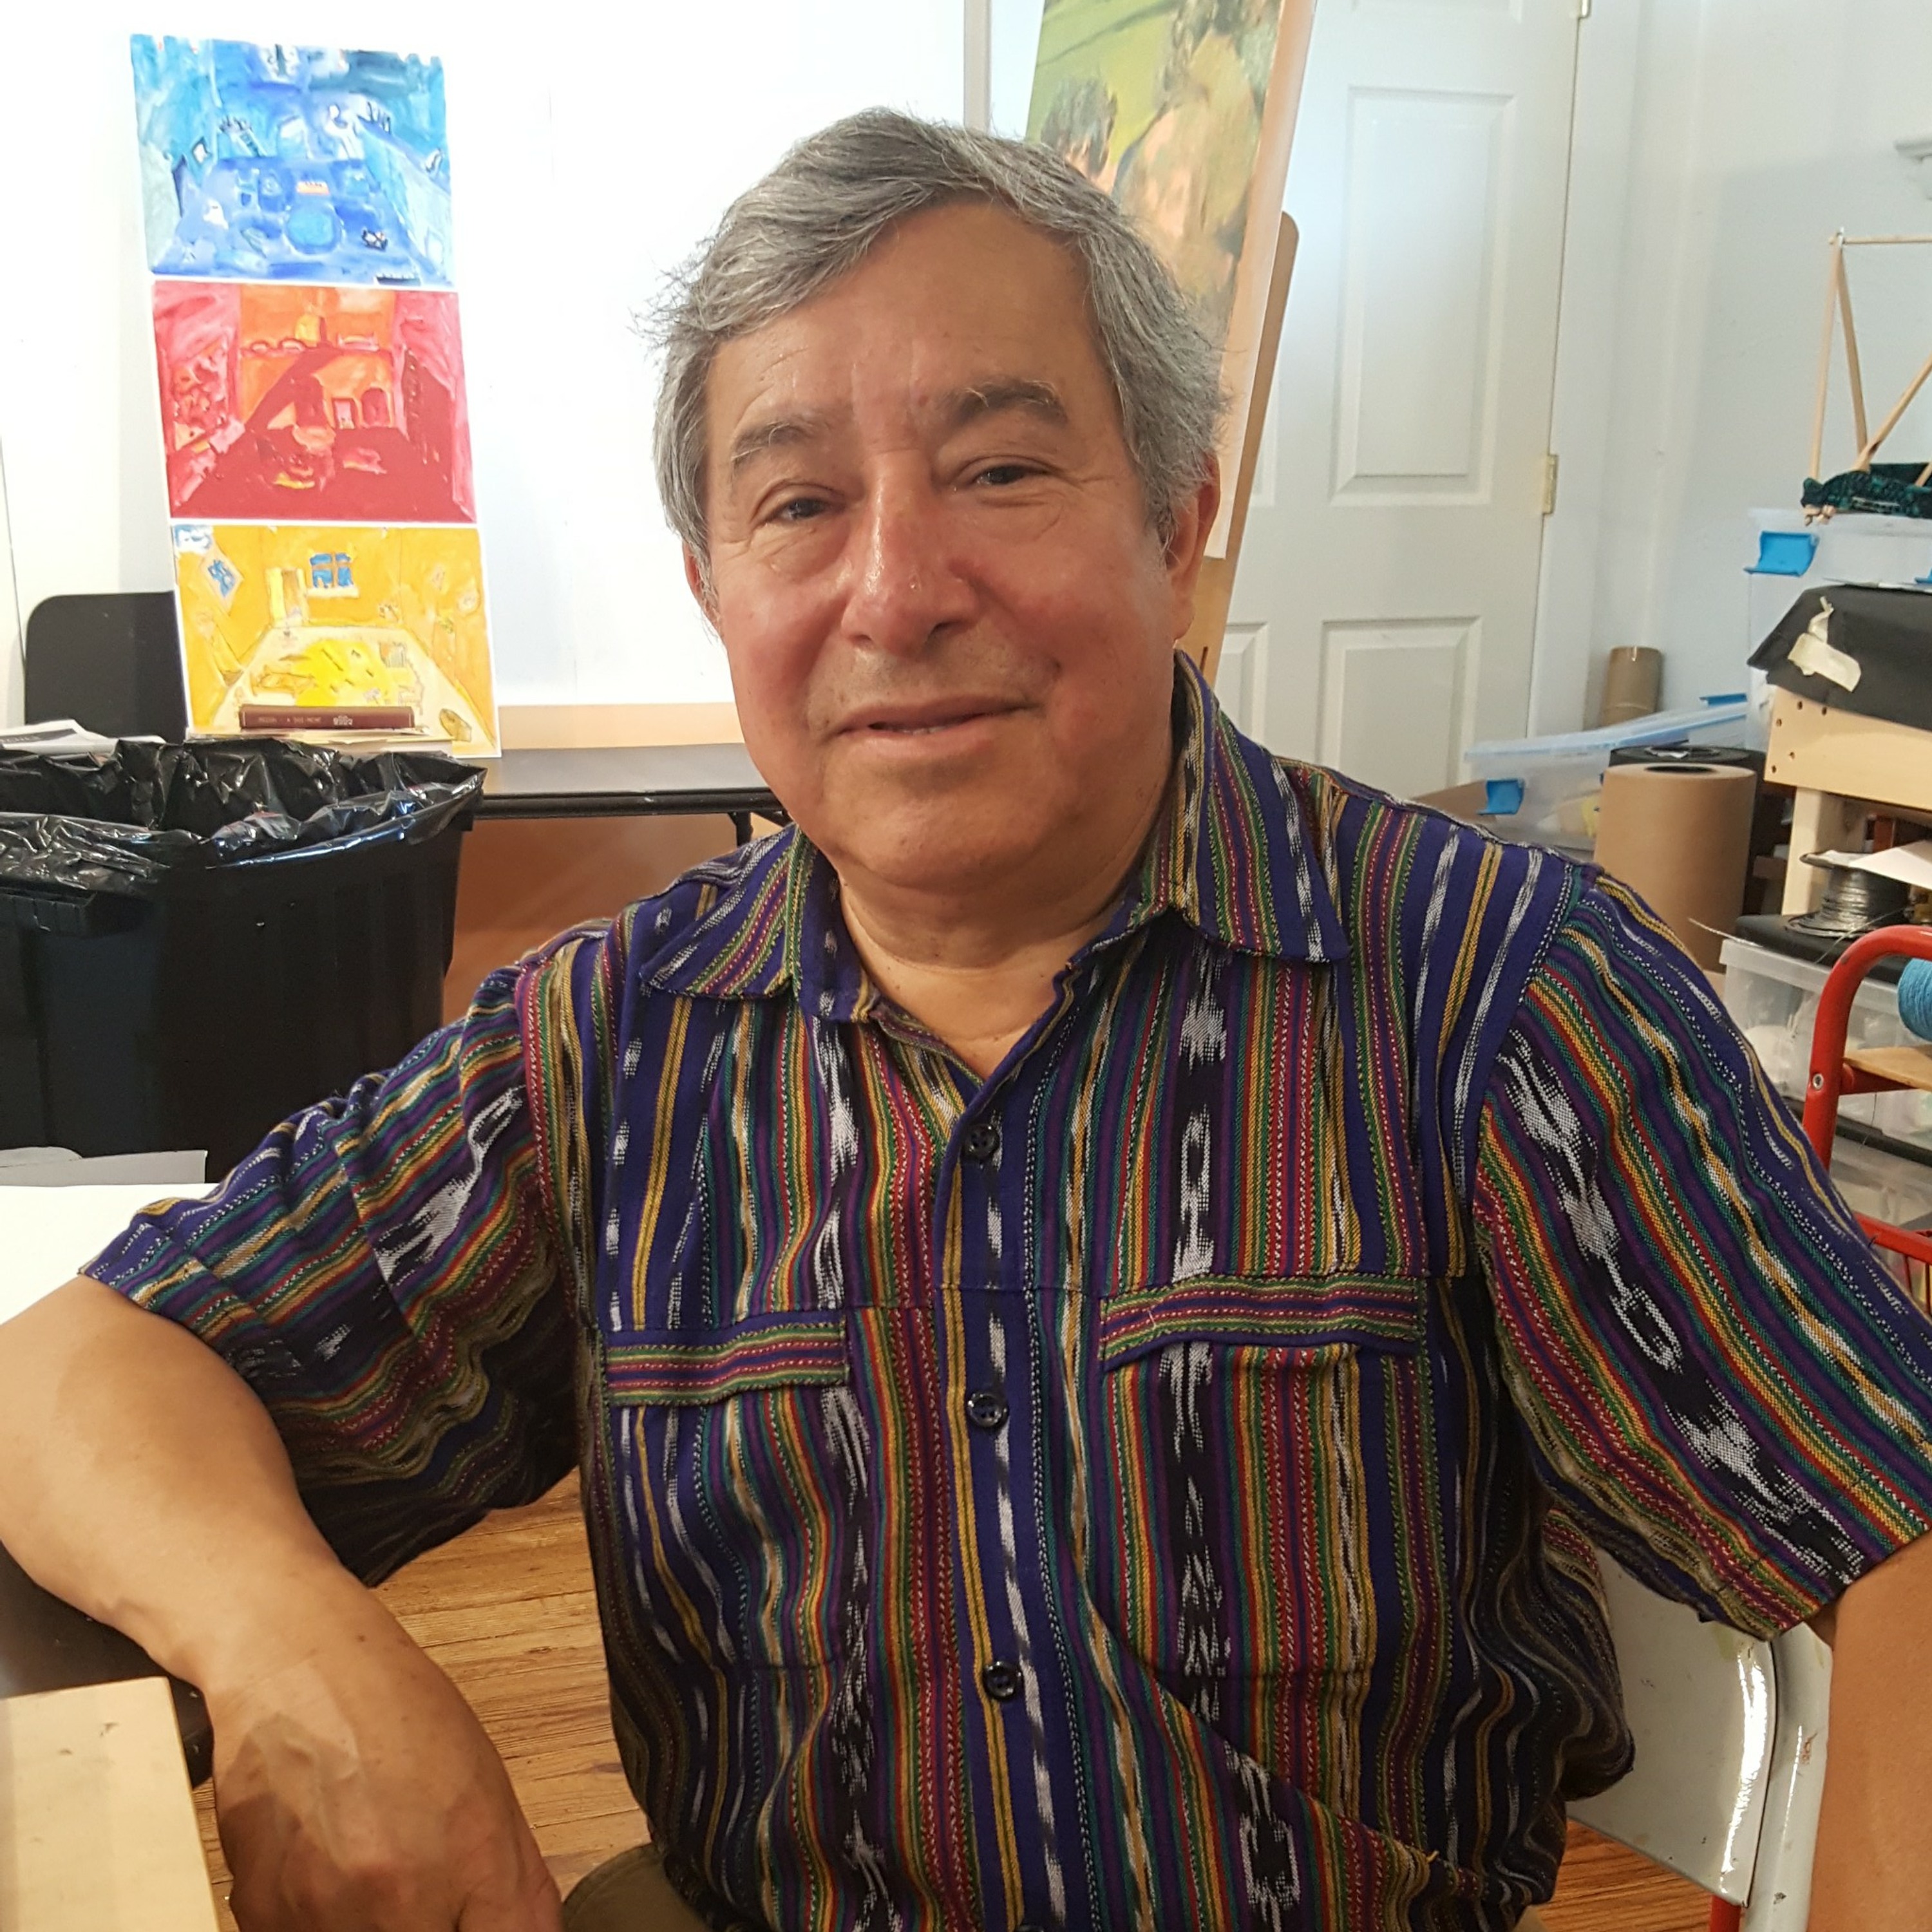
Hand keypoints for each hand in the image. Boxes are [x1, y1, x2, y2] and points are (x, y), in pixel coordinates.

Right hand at [207, 1587, 561, 1930]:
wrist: (298, 1669)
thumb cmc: (398, 1712)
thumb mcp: (490, 1791)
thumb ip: (516, 1889)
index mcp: (468, 1863)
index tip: (470, 1917)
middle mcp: (393, 1900)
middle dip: (429, 1924)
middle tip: (420, 1885)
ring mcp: (318, 1914)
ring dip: (373, 1925)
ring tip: (372, 1870)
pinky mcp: (260, 1914)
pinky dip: (318, 1922)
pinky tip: (326, 1868)